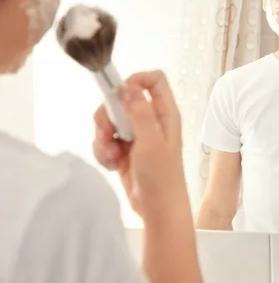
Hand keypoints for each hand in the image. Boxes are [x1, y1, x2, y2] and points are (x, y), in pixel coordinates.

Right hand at [93, 70, 185, 218]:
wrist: (157, 208)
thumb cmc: (162, 176)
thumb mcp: (151, 141)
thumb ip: (139, 112)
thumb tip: (128, 87)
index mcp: (165, 113)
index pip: (154, 80)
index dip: (136, 80)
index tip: (119, 95)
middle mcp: (151, 120)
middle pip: (122, 99)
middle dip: (109, 116)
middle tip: (109, 134)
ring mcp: (137, 135)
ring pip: (110, 121)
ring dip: (103, 138)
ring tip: (113, 155)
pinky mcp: (124, 149)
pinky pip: (105, 140)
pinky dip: (103, 151)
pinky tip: (112, 164)